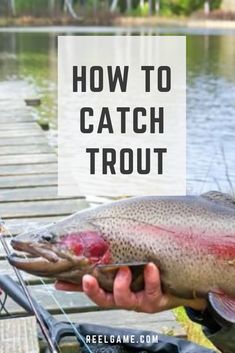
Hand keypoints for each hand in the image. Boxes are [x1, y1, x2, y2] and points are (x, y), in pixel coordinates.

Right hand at [55, 263, 206, 312]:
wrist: (176, 284)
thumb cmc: (147, 273)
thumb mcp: (126, 267)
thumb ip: (106, 264)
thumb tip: (82, 255)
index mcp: (115, 290)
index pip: (91, 291)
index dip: (75, 288)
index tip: (61, 283)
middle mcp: (125, 298)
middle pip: (104, 300)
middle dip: (94, 291)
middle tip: (88, 279)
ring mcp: (140, 300)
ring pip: (124, 299)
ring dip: (121, 284)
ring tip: (124, 270)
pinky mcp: (156, 299)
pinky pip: (152, 290)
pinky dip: (150, 278)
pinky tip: (151, 266)